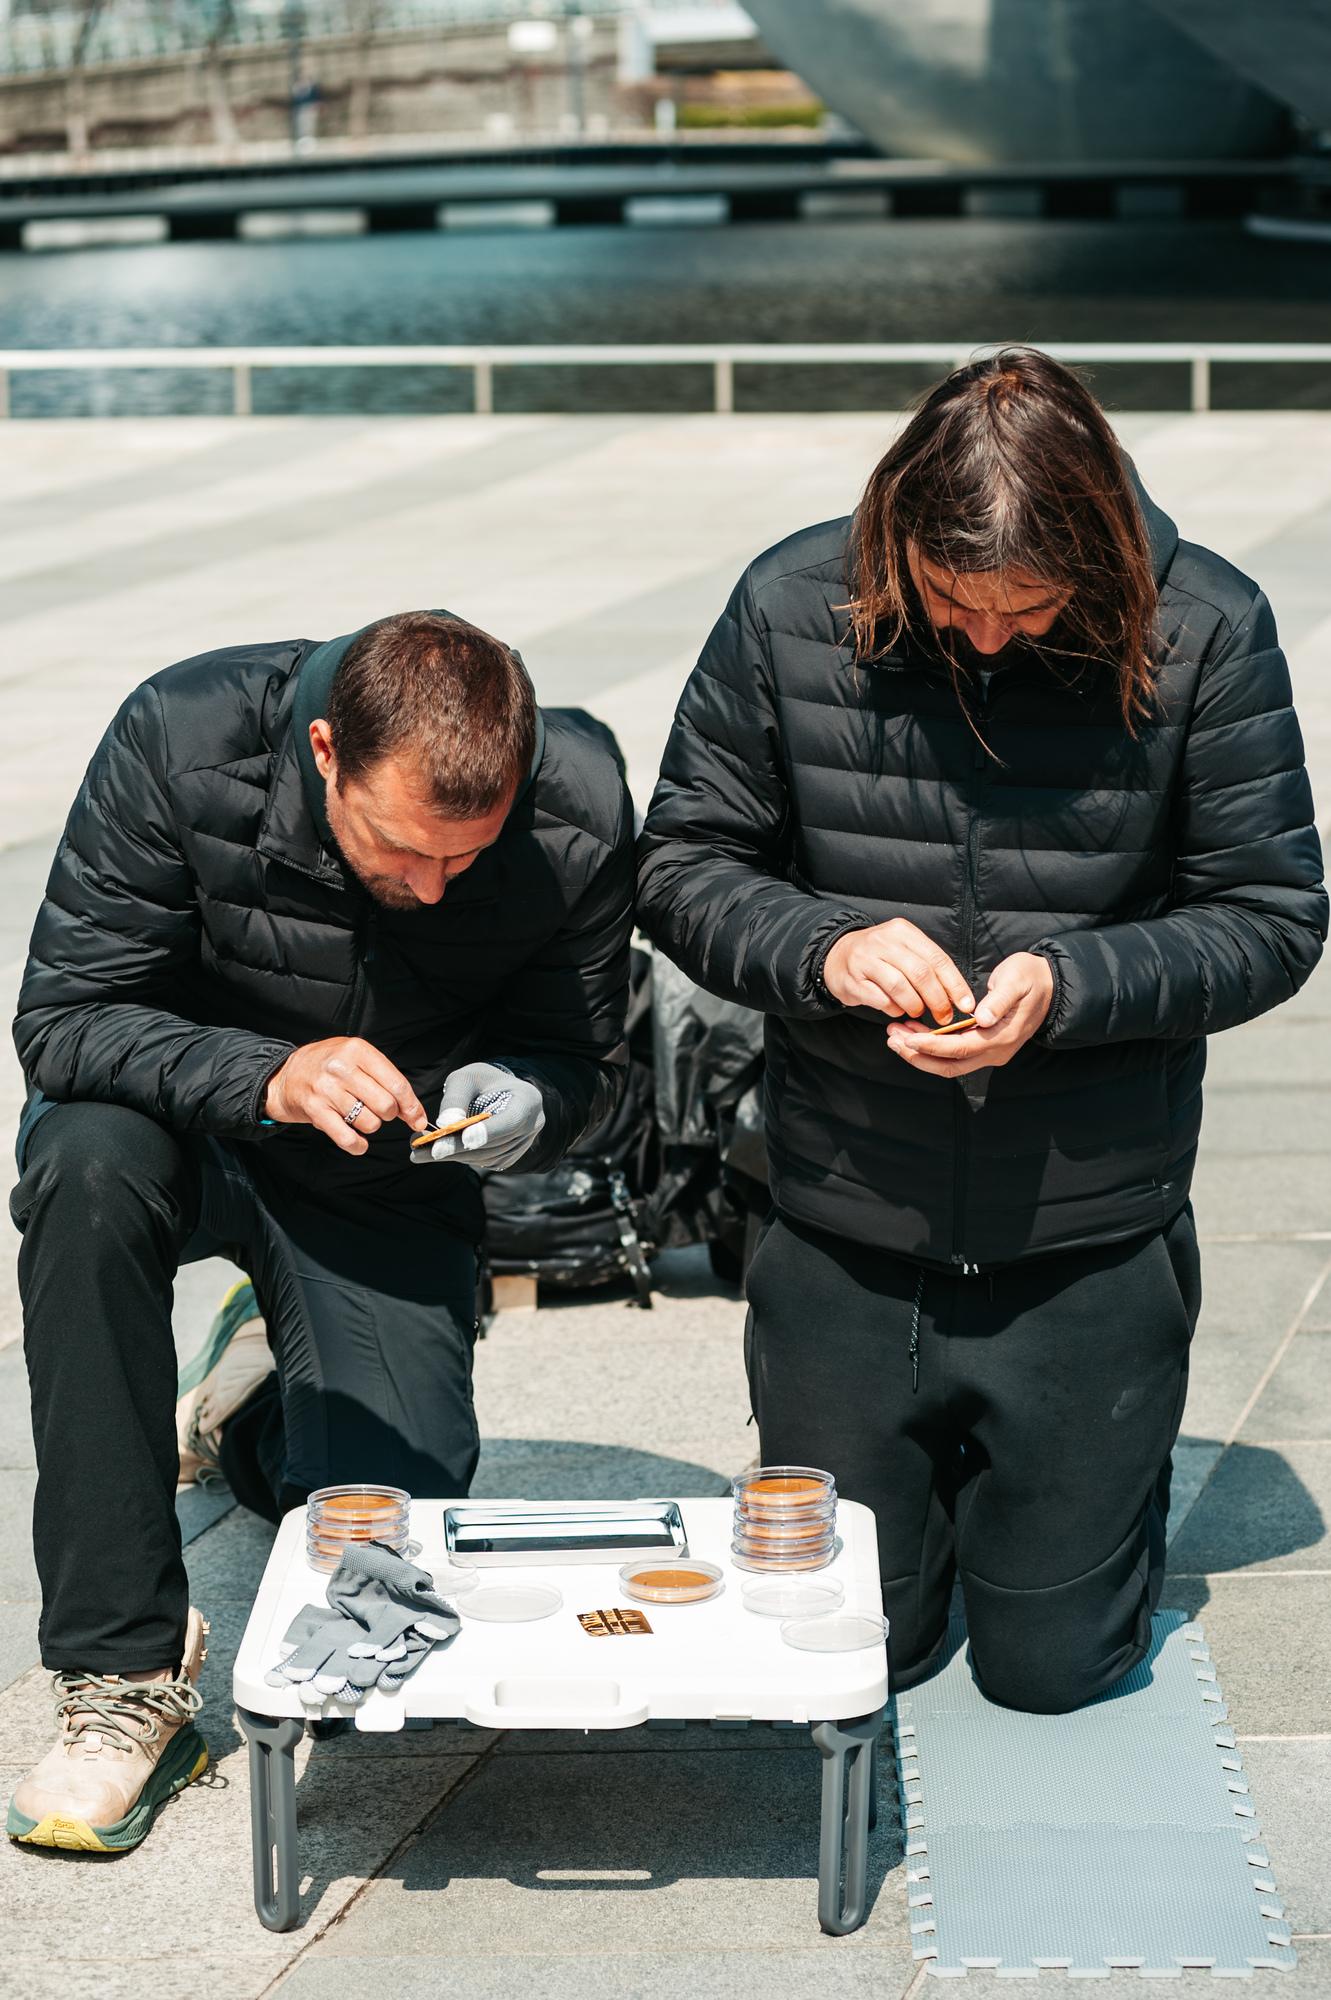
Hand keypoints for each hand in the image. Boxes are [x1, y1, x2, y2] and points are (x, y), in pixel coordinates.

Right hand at [264, 1037, 427, 1155]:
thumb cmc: (326, 1066)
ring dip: (369, 1125)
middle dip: (389, 1115)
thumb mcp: (356, 1058)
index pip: (396, 1083)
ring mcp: (326, 1089)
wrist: (285, 1074)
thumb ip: (385, 1079)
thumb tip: (413, 1113)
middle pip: (385, 1105)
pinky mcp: (315, 1110)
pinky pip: (346, 1137)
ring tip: (358, 1115)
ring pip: (368, 1122)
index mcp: (357, 1050)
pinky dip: (357, 1145)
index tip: (417, 1119)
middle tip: (379, 1110)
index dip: (411, 1106)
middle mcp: (341, 1068)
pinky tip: (358, 1142)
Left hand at [410, 1060, 544, 1173]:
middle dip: (459, 1147)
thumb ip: (456, 1098)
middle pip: (494, 1144)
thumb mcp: (467, 1078)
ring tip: (420, 1151)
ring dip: (454, 1155)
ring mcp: (521, 1145)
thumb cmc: (481, 1080)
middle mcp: (531, 1126)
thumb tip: (445, 1124)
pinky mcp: (508, 1156)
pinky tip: (437, 1151)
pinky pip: (482, 1161)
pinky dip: (459, 1157)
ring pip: (486, 1156)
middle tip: (427, 1149)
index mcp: (528, 1101)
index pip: (511, 1121)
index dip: (488, 1131)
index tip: (465, 1138)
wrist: (496, 1092)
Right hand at [822, 919, 974, 1022]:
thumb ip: (928, 966)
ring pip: (900, 987)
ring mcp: (865, 959)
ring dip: (915, 1006)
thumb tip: (958, 995)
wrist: (836, 956)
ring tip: (917, 1012)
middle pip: (921, 973)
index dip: (955, 984)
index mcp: (903, 932)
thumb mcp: (904, 949)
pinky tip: (897, 1010)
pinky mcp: (852, 979)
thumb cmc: (880, 957)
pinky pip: (880, 999)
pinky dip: (894, 1009)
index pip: (937, 958)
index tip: (966, 1005)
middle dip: (938, 999)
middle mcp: (884, 941)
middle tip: (944, 1016)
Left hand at [886, 952, 1053, 1078]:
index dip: (931, 1045)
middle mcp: (995, 1052)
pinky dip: (931, 1046)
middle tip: (892, 1038)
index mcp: (1001, 1037)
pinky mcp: (984, 1046)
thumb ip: (1000, 999)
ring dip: (920, 1053)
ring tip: (895, 1034)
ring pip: (949, 1063)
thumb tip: (982, 1018)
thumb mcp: (1017, 980)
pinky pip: (953, 1054)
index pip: (959, 1049)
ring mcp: (990, 1052)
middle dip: (918, 1056)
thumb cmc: (1031, 978)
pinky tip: (912, 1032)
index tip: (906, 1037)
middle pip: (949, 1066)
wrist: (1050, 986)